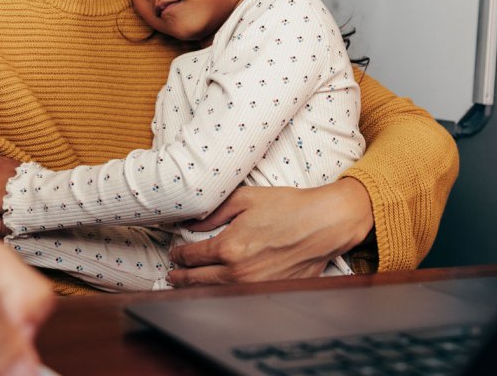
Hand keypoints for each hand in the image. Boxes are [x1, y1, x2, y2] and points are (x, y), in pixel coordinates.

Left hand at [167, 179, 372, 286]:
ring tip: (187, 285)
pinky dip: (224, 295)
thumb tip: (191, 224)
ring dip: (197, 290)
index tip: (175, 253)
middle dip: (181, 277)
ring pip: (215, 293)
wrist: (324, 223)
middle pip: (198, 281)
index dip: (179, 255)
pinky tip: (218, 290)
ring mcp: (255, 286)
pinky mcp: (270, 291)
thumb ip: (214, 212)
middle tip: (172, 274)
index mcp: (229, 247)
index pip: (192, 256)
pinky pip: (239, 297)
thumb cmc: (288, 207)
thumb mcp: (245, 199)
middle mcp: (239, 272)